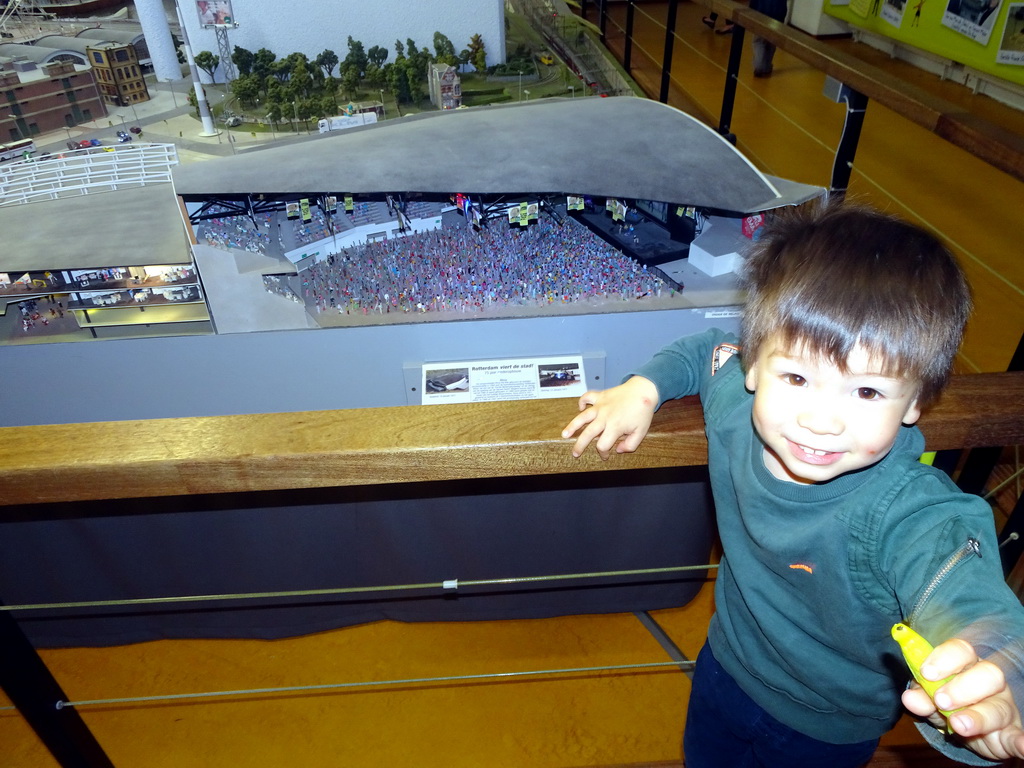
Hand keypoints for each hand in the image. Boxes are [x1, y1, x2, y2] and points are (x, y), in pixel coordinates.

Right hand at [561, 376, 658, 459]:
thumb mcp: (641, 432)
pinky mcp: (600, 396)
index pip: (602, 445)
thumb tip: (618, 450)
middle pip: (588, 434)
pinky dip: (582, 402)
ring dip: (572, 426)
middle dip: (579, 446)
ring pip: (582, 417)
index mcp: (615, 427)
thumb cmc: (643, 411)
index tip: (605, 456)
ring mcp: (600, 406)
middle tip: (575, 453)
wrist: (644, 390)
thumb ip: (630, 444)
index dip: (603, 453)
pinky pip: (587, 397)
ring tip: (564, 434)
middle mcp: (604, 417)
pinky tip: (580, 409)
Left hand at [901, 637, 1023, 760]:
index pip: (961, 650)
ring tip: (958, 724)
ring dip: (978, 716)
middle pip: (988, 674)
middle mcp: (990, 682)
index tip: (927, 673)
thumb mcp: (929, 698)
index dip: (944, 659)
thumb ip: (920, 696)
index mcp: (966, 664)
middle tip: (941, 700)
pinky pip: (1017, 736)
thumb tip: (909, 698)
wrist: (966, 728)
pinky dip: (1021, 742)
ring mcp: (1003, 706)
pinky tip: (1022, 746)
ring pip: (998, 707)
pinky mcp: (1010, 732)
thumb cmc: (948, 703)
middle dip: (962, 687)